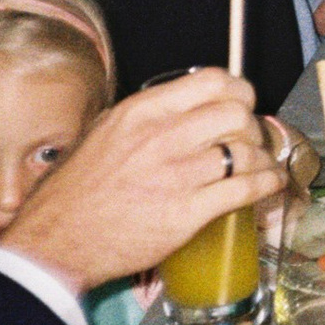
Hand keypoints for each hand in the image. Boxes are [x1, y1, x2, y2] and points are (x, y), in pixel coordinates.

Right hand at [0, 68, 282, 294]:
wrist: (54, 243)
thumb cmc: (73, 193)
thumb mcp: (101, 134)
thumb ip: (141, 117)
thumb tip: (176, 107)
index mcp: (142, 112)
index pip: (211, 81)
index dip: (237, 90)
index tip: (241, 102)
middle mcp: (163, 137)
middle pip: (236, 112)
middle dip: (251, 124)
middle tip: (249, 139)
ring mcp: (178, 175)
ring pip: (246, 151)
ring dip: (261, 157)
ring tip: (260, 164)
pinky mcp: (188, 213)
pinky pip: (245, 189)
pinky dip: (266, 183)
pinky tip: (269, 183)